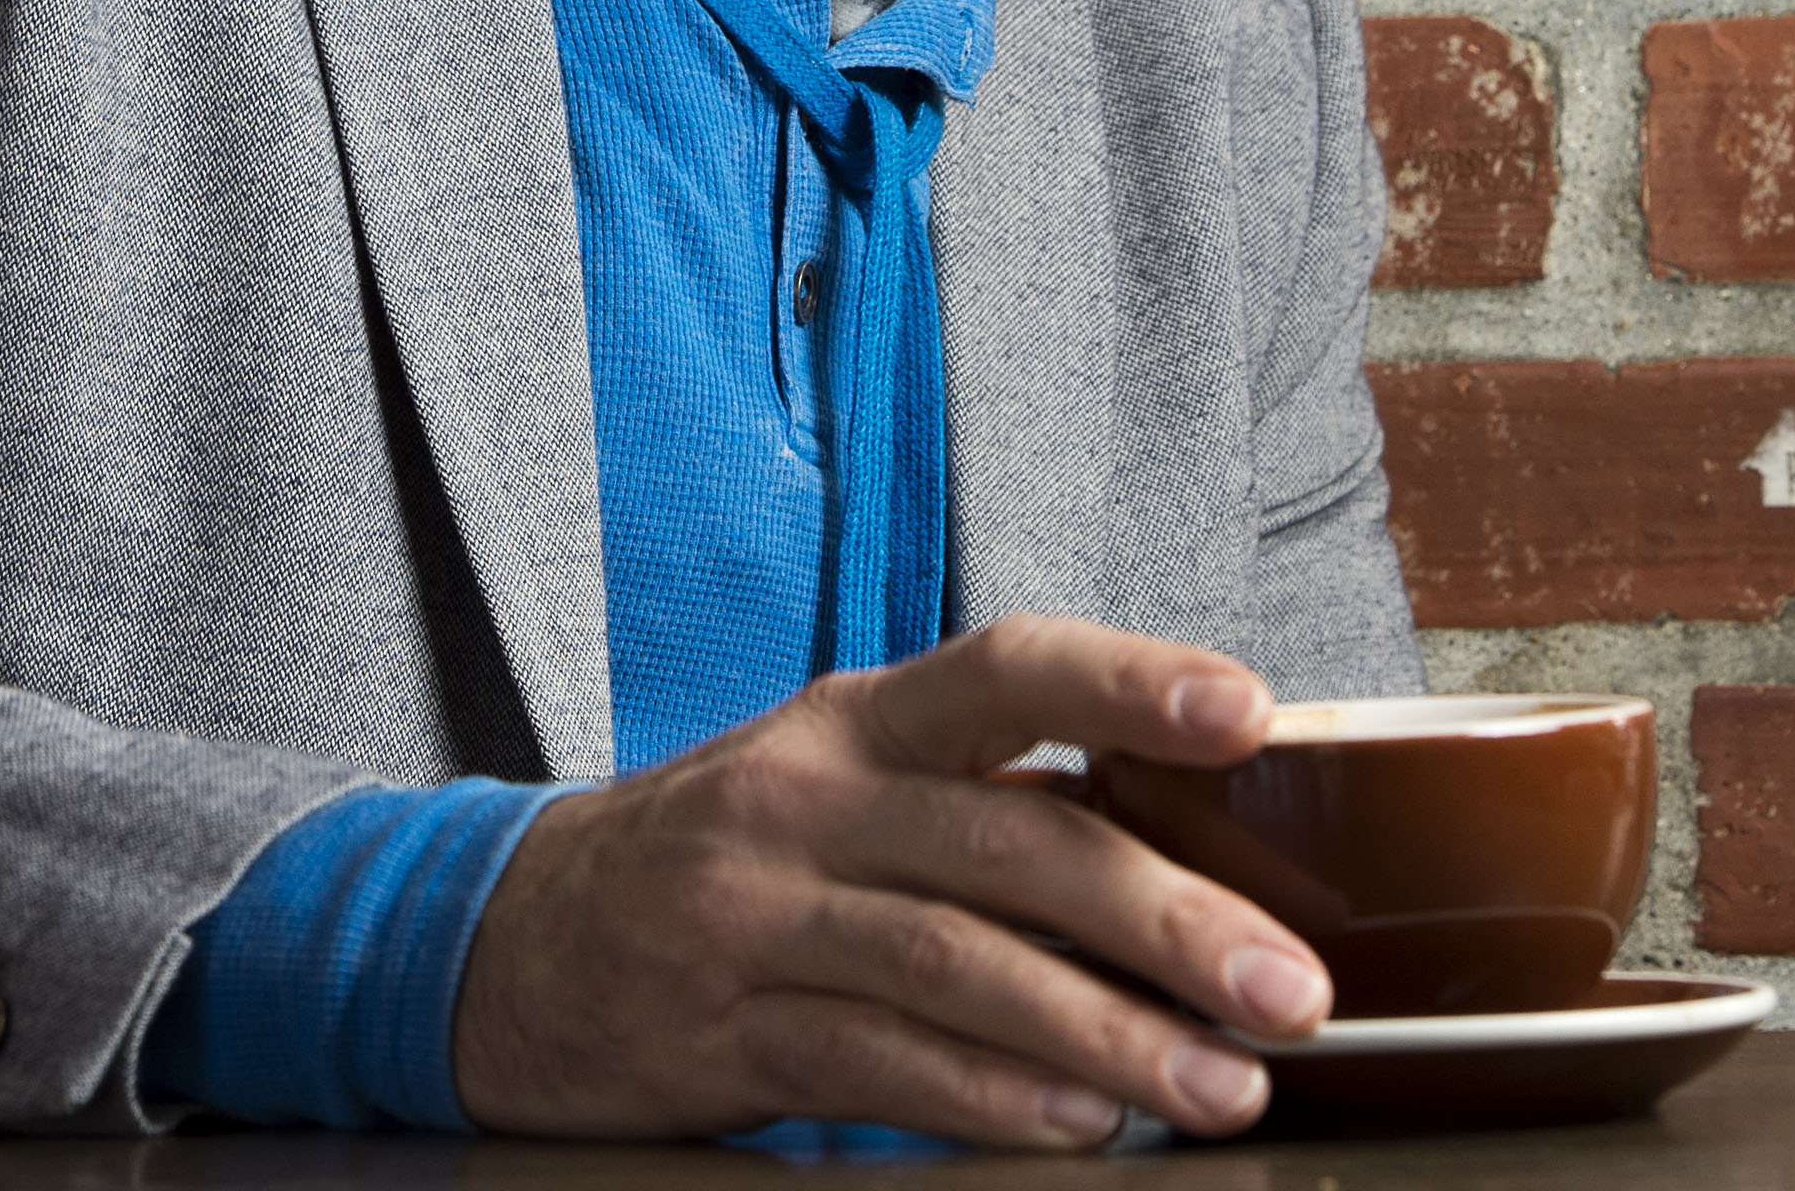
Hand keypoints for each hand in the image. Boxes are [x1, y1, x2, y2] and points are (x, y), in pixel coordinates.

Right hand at [447, 614, 1328, 1147]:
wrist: (505, 939)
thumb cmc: (727, 859)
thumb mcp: (837, 787)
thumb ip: (983, 803)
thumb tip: (1197, 857)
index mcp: (854, 720)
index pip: (1005, 668)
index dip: (1128, 682)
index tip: (1248, 714)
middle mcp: (804, 799)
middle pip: (1006, 840)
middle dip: (1166, 918)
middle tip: (1289, 988)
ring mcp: (752, 913)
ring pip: (952, 964)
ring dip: (1105, 1035)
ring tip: (1220, 1086)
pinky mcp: (718, 1030)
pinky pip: (872, 1065)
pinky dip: (988, 1101)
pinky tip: (1078, 1127)